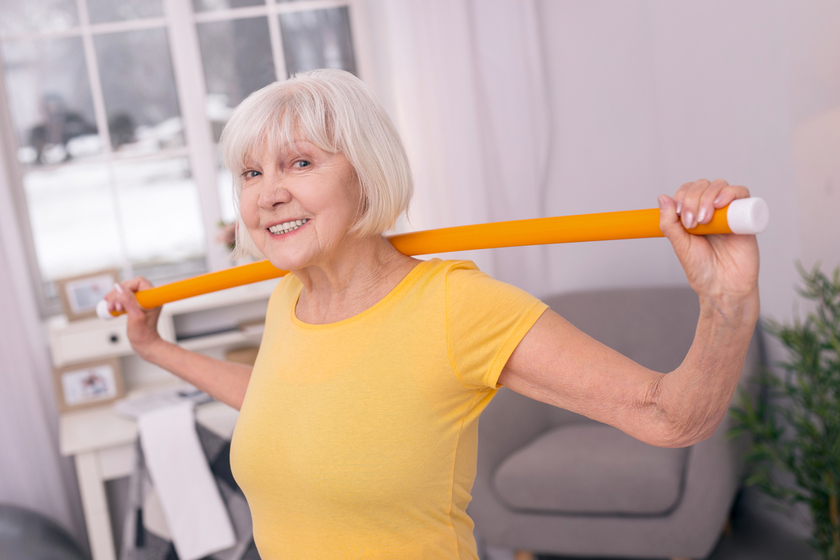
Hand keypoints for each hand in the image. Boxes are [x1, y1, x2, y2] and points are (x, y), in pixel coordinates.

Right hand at [103, 277, 163, 358]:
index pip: (138, 281)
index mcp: (153, 298)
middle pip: (129, 286)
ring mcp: (142, 301)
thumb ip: (128, 300)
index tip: (120, 299)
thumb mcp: (134, 316)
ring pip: (125, 291)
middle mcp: (149, 297)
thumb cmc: (143, 334)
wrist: (145, 344)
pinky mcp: (136, 305)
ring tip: (112, 309)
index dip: (126, 287)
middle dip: (118, 295)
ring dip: (115, 298)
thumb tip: (118, 287)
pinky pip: (124, 297)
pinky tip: (112, 308)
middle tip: (114, 307)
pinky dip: (116, 301)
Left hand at [658, 179, 759, 307]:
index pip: (687, 191)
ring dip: (708, 196)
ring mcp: (728, 213)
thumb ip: (669, 223)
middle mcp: (711, 212)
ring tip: (704, 219)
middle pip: (702, 185)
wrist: (724, 287)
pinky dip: (730, 192)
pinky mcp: (745, 217)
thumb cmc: (702, 270)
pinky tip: (720, 204)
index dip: (682, 195)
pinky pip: (742, 194)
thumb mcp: (680, 245)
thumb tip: (662, 198)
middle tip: (692, 222)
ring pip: (720, 186)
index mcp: (693, 216)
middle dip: (693, 199)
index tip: (679, 213)